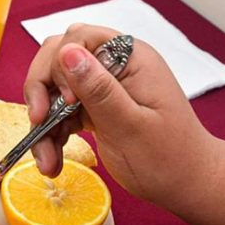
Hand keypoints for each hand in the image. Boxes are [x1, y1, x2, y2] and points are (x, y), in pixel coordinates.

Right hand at [24, 24, 212, 202]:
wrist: (186, 186)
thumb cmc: (170, 158)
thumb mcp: (131, 126)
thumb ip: (99, 89)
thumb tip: (67, 52)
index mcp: (130, 58)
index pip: (78, 38)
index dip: (60, 66)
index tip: (64, 102)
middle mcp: (114, 66)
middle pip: (58, 59)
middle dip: (41, 90)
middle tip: (38, 121)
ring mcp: (102, 88)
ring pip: (53, 90)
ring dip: (42, 122)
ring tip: (46, 160)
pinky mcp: (93, 108)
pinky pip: (59, 113)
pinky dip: (51, 135)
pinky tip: (52, 161)